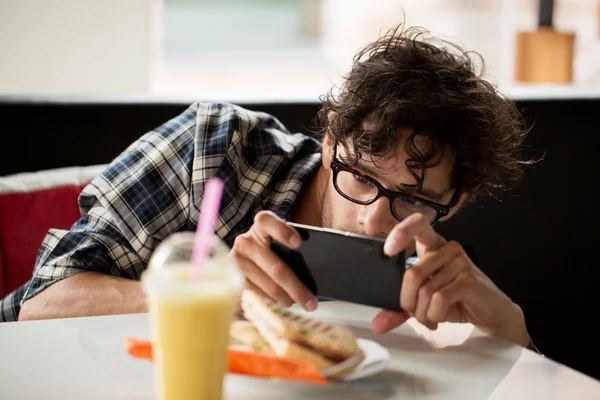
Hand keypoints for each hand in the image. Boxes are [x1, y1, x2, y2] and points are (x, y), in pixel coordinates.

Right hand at [230, 211, 317, 310]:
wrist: (247, 256)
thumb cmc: (272, 248)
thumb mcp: (281, 242)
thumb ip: (293, 249)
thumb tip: (312, 272)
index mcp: (261, 225)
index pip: (267, 222)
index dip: (282, 231)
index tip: (298, 243)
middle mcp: (245, 241)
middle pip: (275, 267)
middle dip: (296, 287)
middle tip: (311, 303)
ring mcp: (236, 261)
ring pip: (268, 285)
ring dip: (285, 298)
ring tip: (298, 304)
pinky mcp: (232, 279)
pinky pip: (257, 295)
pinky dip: (271, 301)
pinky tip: (281, 303)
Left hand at [372, 213, 529, 346]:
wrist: (492, 314)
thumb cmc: (458, 301)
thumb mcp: (425, 302)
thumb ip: (402, 309)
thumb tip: (378, 325)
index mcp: (434, 245)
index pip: (418, 223)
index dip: (401, 232)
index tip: (388, 250)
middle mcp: (448, 248)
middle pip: (412, 274)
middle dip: (407, 302)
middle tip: (414, 314)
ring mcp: (460, 262)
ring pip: (424, 290)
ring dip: (421, 313)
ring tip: (429, 319)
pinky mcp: (469, 280)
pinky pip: (439, 299)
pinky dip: (433, 315)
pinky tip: (437, 319)